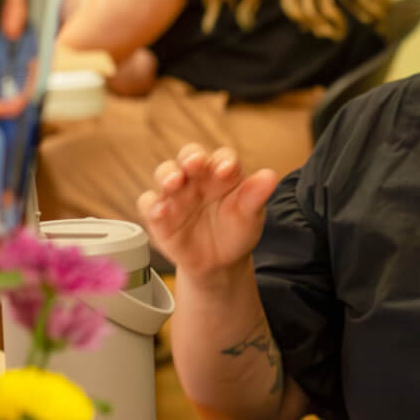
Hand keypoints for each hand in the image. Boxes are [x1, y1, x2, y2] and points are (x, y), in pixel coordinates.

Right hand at [137, 144, 279, 278]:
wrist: (220, 263)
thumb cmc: (236, 231)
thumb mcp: (250, 216)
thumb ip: (256, 196)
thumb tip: (270, 176)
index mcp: (223, 172)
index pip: (223, 157)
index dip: (224, 160)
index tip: (227, 170)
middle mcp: (197, 178)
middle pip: (189, 156)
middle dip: (190, 156)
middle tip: (194, 163)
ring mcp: (176, 193)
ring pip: (165, 173)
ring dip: (167, 174)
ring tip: (173, 183)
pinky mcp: (159, 214)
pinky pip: (149, 203)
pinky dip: (152, 205)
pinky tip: (160, 212)